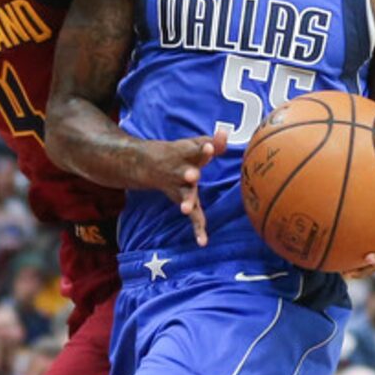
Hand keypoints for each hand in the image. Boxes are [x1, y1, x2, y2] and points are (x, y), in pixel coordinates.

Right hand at [144, 129, 228, 246]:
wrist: (149, 166)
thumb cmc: (180, 153)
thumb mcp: (193, 144)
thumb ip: (212, 141)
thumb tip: (225, 132)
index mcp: (185, 155)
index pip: (195, 150)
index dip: (203, 149)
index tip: (209, 147)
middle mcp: (181, 172)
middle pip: (185, 174)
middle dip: (188, 175)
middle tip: (192, 175)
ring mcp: (181, 189)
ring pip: (184, 196)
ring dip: (186, 202)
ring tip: (185, 210)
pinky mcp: (185, 202)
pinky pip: (193, 217)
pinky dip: (197, 230)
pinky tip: (202, 242)